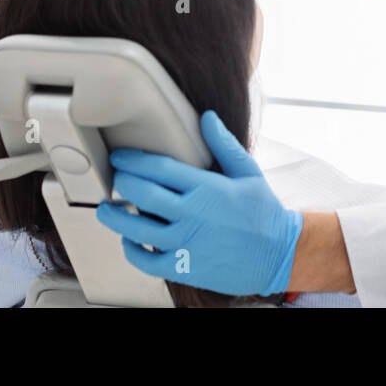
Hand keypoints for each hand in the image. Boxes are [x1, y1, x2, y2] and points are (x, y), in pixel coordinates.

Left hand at [96, 110, 303, 296]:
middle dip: (122, 182)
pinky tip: (129, 239)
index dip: (133, 160)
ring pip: (137, 229)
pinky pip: (146, 260)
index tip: (121, 157)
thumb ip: (223, 144)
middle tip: (115, 177)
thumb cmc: (264, 213)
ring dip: (115, 216)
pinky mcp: (184, 268)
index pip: (159, 169)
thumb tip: (206, 118)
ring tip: (107, 208)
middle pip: (143, 194)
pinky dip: (131, 249)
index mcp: (207, 188)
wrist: (278, 255)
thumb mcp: (248, 172)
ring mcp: (186, 243)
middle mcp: (192, 215)